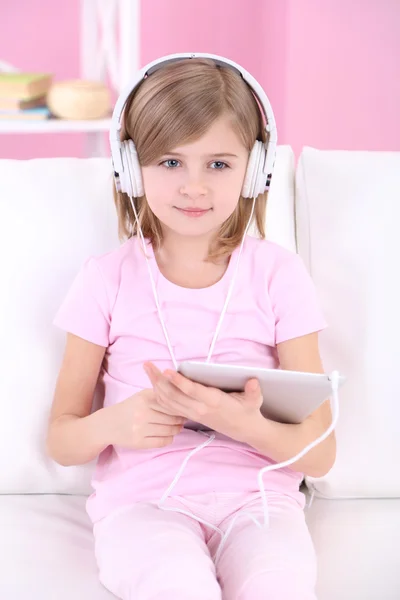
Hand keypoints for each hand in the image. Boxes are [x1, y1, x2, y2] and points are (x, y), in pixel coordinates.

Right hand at [103, 388, 184, 449]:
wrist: (107, 424)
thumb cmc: (129, 408)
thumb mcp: (142, 395)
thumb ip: (159, 394)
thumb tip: (182, 397)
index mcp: (145, 398)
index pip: (171, 403)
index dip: (180, 407)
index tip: (185, 408)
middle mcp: (143, 413)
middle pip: (172, 418)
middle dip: (181, 419)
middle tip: (184, 419)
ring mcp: (140, 428)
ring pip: (169, 430)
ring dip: (177, 429)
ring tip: (178, 426)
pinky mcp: (139, 442)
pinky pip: (162, 442)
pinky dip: (169, 439)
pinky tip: (169, 435)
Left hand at [144, 362, 264, 442]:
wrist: (244, 430)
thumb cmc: (248, 411)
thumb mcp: (254, 401)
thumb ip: (254, 391)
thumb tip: (253, 381)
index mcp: (213, 402)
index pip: (192, 391)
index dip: (179, 381)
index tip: (167, 371)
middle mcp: (199, 409)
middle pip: (173, 395)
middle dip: (158, 380)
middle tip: (147, 365)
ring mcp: (193, 413)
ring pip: (168, 400)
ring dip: (156, 386)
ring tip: (148, 370)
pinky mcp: (190, 415)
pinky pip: (170, 406)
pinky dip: (160, 395)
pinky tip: (155, 384)